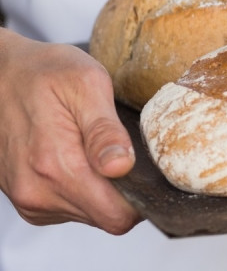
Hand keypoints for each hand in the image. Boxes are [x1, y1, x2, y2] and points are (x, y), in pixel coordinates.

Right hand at [0, 29, 140, 233]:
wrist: (2, 74)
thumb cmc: (45, 73)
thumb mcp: (86, 85)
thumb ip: (105, 130)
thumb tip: (121, 166)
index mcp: (55, 166)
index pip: (115, 215)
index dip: (142, 199)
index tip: (150, 172)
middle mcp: (36, 191)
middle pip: (105, 216)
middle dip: (123, 190)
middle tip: (123, 148)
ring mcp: (28, 198)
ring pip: (89, 213)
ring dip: (102, 187)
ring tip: (96, 147)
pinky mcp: (27, 198)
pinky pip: (69, 206)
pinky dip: (83, 186)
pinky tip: (80, 155)